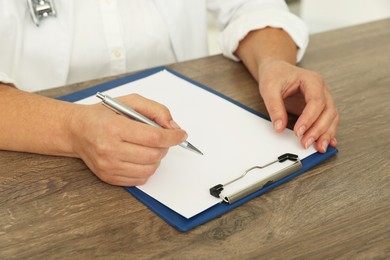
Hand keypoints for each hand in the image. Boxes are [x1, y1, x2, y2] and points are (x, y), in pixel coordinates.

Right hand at [69, 94, 186, 185]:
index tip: (181, 134)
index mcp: (115, 128)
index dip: (173, 137)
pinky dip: (147, 168)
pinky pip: (140, 179)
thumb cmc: (104, 115)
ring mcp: (108, 166)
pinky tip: (140, 157)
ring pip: (150, 169)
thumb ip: (155, 110)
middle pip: (154, 155)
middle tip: (162, 138)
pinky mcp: (108, 177)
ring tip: (149, 147)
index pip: (154, 137)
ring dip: (157, 158)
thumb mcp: (130, 101)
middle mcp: (109, 149)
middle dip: (165, 146)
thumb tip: (173, 127)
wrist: (77, 130)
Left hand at [258, 60, 338, 152]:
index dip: (309, 118)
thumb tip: (279, 127)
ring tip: (317, 147)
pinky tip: (326, 143)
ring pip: (332, 118)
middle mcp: (322, 90)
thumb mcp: (269, 88)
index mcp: (312, 81)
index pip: (317, 101)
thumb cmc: (275, 75)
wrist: (277, 71)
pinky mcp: (319, 109)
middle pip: (328, 111)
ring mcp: (323, 100)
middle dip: (319, 129)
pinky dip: (327, 133)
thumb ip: (274, 107)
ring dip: (326, 134)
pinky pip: (328, 121)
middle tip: (305, 142)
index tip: (298, 131)